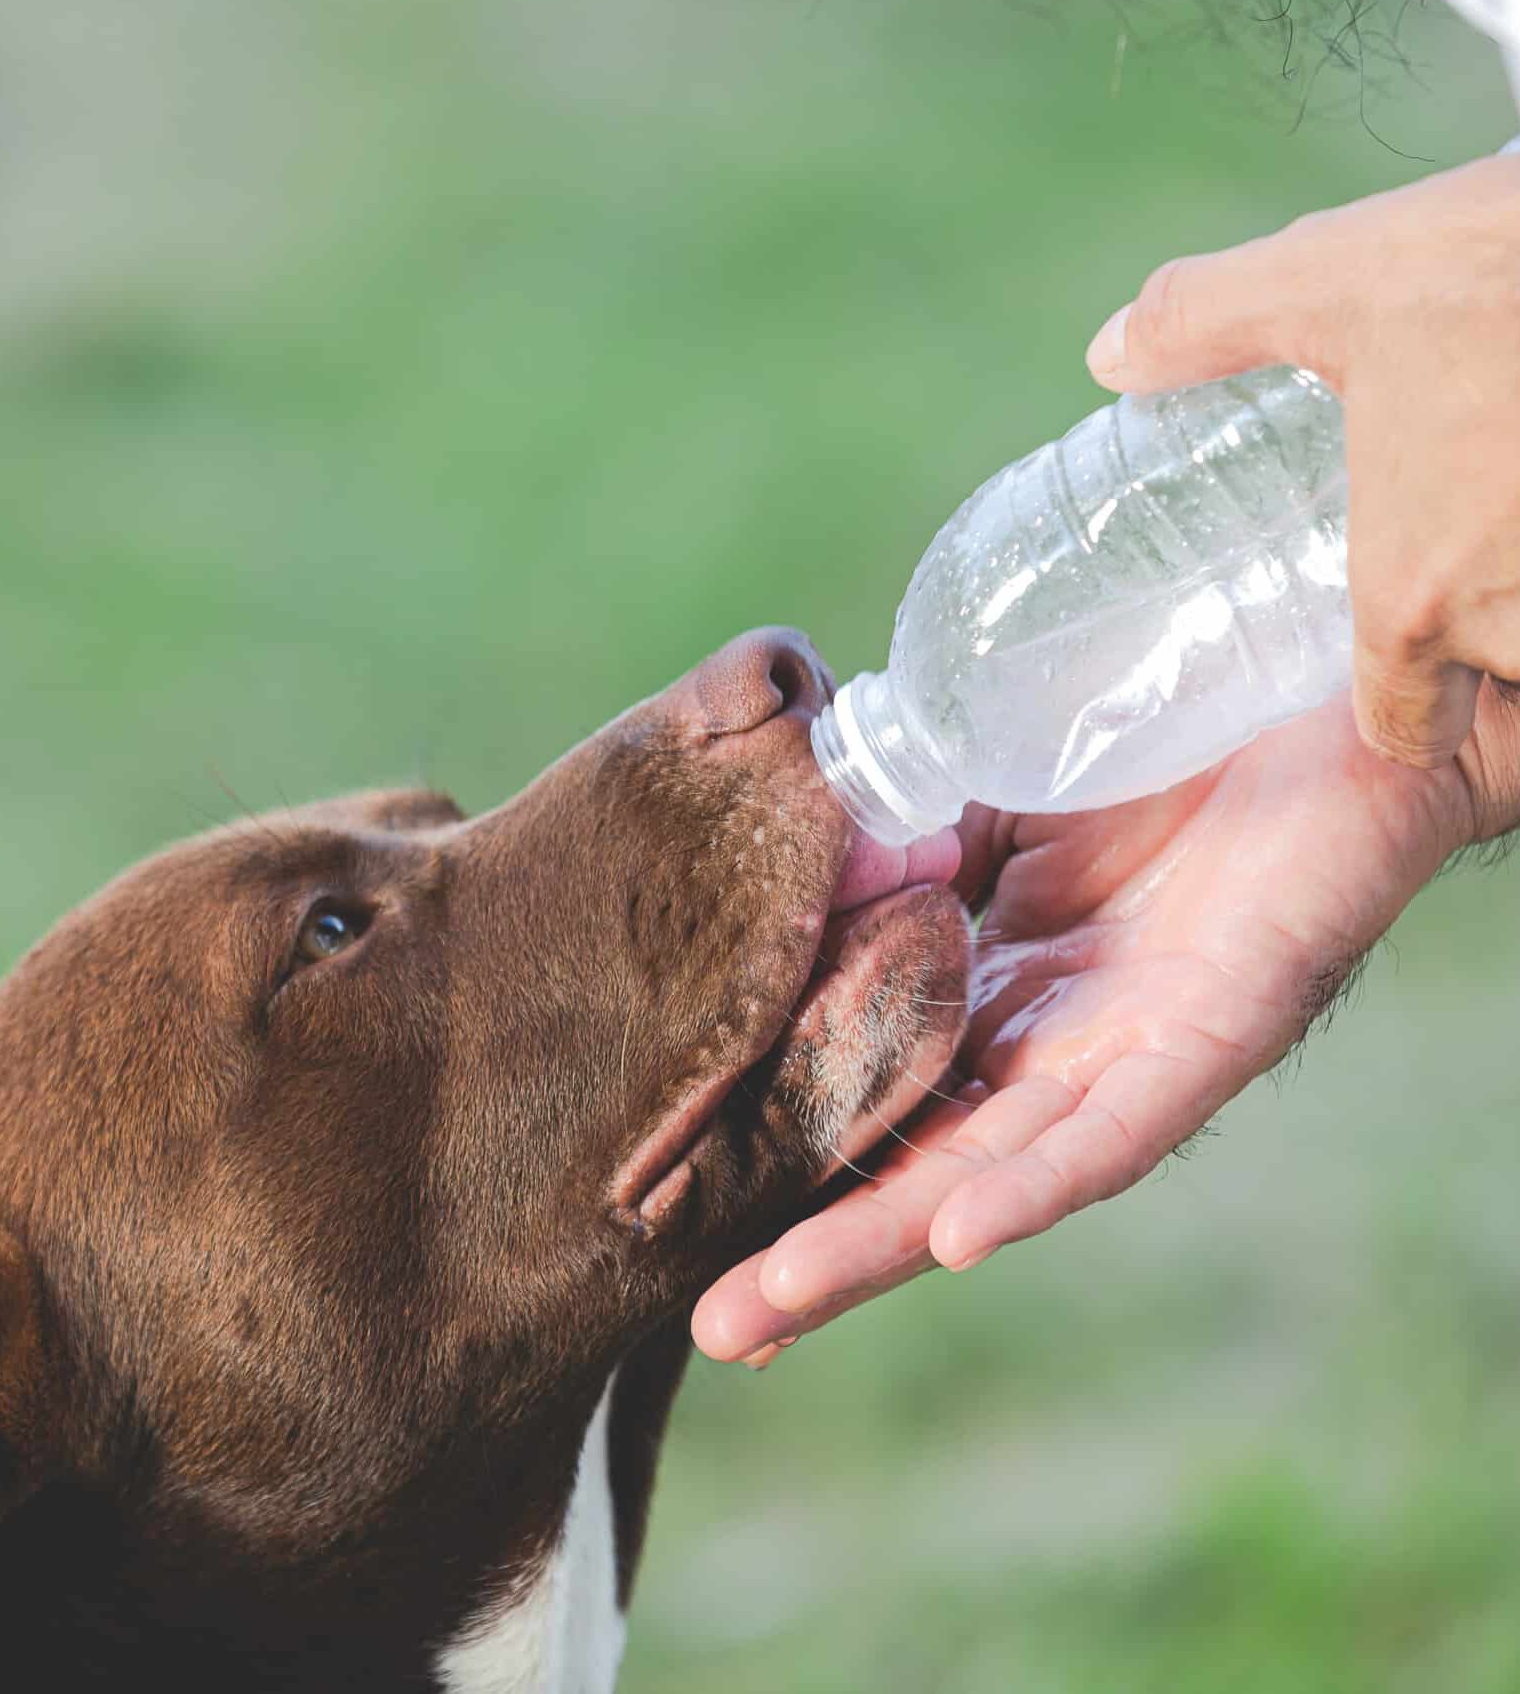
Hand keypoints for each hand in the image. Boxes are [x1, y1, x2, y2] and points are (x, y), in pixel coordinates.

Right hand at [692, 684, 1519, 1363]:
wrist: (1324, 684)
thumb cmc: (1158, 737)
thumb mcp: (992, 785)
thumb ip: (902, 832)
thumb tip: (789, 858)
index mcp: (995, 989)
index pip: (873, 1090)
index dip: (791, 1151)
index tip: (684, 1212)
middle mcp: (1051, 1045)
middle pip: (921, 1165)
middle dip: (818, 1248)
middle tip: (712, 1326)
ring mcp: (1126, 1049)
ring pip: (998, 1172)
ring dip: (892, 1243)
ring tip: (784, 1305)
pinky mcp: (1210, 1030)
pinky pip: (1118, 1128)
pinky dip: (1039, 1182)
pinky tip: (960, 1235)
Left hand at [1083, 153, 1519, 769]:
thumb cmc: (1513, 260)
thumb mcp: (1342, 276)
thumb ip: (1210, 323)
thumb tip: (1108, 357)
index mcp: (1420, 597)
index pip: (1405, 727)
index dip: (1407, 696)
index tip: (1417, 638)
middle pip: (1508, 680)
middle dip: (1504, 626)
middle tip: (1493, 531)